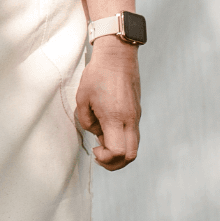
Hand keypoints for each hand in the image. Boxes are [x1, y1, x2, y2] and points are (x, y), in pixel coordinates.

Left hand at [75, 41, 140, 169]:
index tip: (94, 151)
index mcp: (115, 117)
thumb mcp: (82, 98)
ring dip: (119, 152)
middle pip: (131, 155)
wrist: (117, 57)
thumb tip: (96, 133)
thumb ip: (86, 121)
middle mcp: (130, 120)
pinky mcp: (137, 112)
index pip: (118, 151)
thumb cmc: (97, 75)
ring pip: (134, 146)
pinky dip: (122, 140)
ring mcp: (136, 117)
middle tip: (99, 155)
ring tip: (102, 142)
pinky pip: (133, 135)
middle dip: (115, 163)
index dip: (106, 159)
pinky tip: (108, 131)